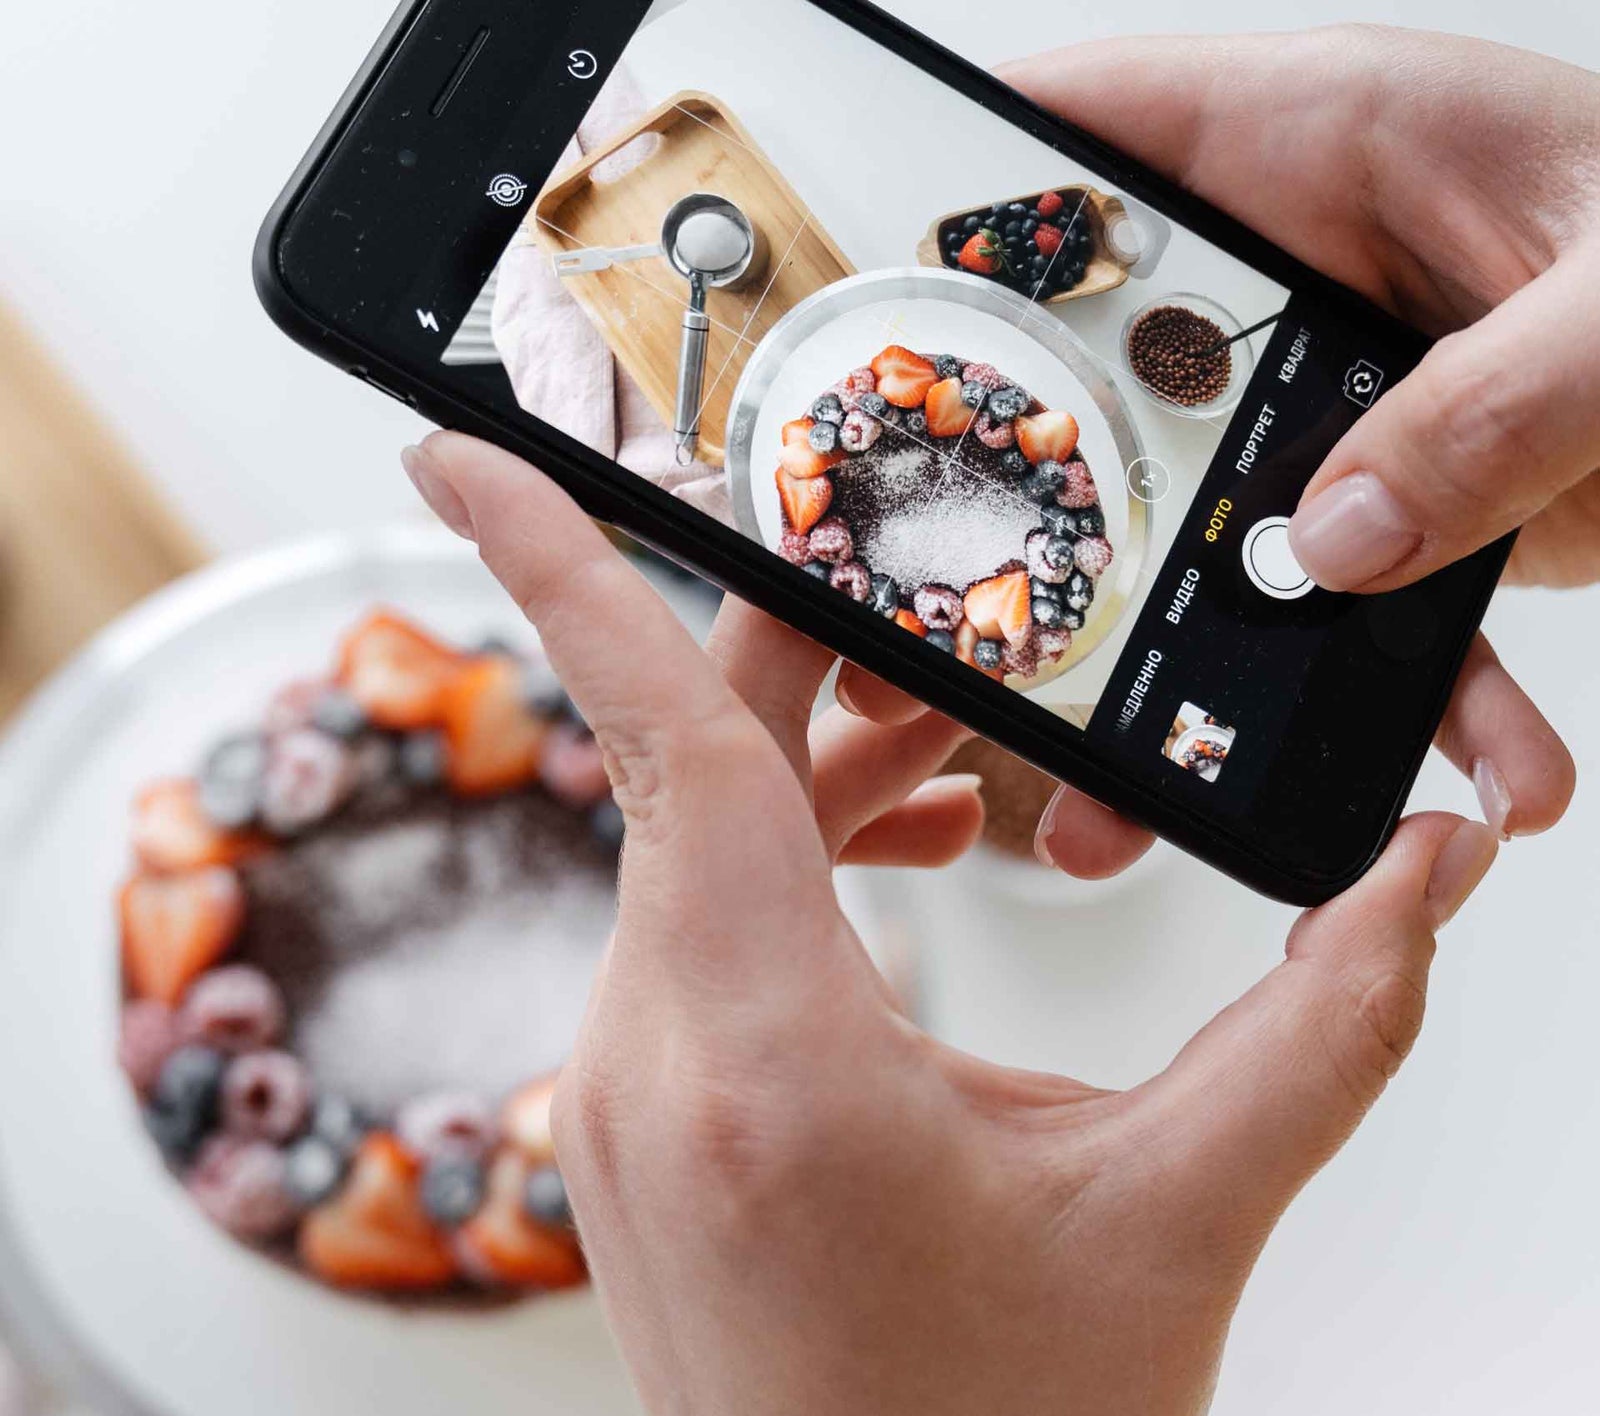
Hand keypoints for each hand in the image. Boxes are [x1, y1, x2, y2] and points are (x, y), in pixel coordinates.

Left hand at [404, 430, 1497, 1415]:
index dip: (558, 566)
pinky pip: (695, 916)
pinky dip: (794, 855)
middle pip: (703, 755)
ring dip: (831, 768)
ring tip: (970, 771)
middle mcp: (651, 1051)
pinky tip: (907, 860)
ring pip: (697, 835)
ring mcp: (624, 1086)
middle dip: (828, 660)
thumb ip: (1328, 1022)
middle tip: (940, 597)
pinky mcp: (640, 1110)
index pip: (658, 735)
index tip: (461, 454)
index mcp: (765, 1049)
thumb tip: (1423, 873)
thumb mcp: (1186, 1211)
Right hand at [888, 25, 1580, 863]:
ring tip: (1156, 788)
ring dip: (1199, 663)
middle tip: (974, 622)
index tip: (874, 302)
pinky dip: (1415, 704)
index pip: (1093, 139)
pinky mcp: (1424, 487)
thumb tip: (1340, 545)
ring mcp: (1359, 394)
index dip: (967, 203)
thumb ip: (1493, 406)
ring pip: (1219, 526)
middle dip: (1045, 507)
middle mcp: (1316, 273)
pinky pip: (1376, 605)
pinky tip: (1478, 779)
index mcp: (1332, 147)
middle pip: (1114, 383)